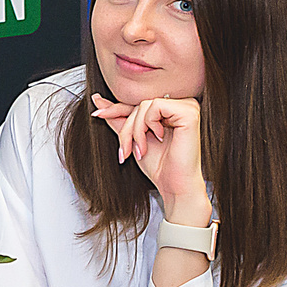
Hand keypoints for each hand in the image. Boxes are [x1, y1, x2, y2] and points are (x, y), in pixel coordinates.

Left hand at [88, 93, 208, 224]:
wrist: (174, 186)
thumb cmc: (159, 166)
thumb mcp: (133, 139)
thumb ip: (119, 119)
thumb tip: (98, 100)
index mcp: (170, 110)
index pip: (138, 103)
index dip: (115, 109)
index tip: (96, 114)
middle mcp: (181, 104)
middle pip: (139, 104)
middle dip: (127, 129)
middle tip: (126, 151)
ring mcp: (187, 106)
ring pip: (145, 105)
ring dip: (137, 130)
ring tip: (142, 149)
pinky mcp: (189, 112)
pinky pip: (156, 105)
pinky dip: (149, 124)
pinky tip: (159, 138)